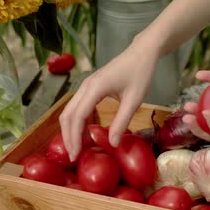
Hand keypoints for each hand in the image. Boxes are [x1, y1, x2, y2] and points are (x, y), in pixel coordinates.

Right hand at [59, 39, 159, 160]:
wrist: (141, 53)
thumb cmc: (140, 73)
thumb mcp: (134, 100)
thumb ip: (122, 122)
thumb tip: (112, 144)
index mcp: (95, 88)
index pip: (78, 116)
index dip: (75, 137)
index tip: (75, 155)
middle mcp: (86, 86)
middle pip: (68, 115)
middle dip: (68, 137)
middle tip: (74, 157)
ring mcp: (86, 86)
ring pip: (70, 111)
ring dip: (71, 130)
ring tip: (78, 148)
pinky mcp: (90, 88)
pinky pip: (77, 107)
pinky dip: (77, 122)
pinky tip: (85, 134)